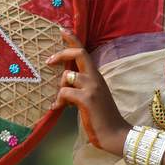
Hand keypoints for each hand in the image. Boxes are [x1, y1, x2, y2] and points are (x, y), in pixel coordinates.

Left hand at [46, 28, 130, 155]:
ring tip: (61, 103)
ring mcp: (92, 87)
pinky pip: (64, 93)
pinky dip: (58, 101)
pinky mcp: (87, 99)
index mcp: (96, 76)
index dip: (72, 39)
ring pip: (67, 76)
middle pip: (78, 54)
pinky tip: (58, 109)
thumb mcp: (94, 96)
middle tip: (48, 61)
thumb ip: (82, 86)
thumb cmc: (103, 117)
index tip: (62, 30)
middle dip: (61, 53)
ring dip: (60, 89)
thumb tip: (65, 82)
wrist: (116, 135)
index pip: (84, 52)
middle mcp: (95, 77)